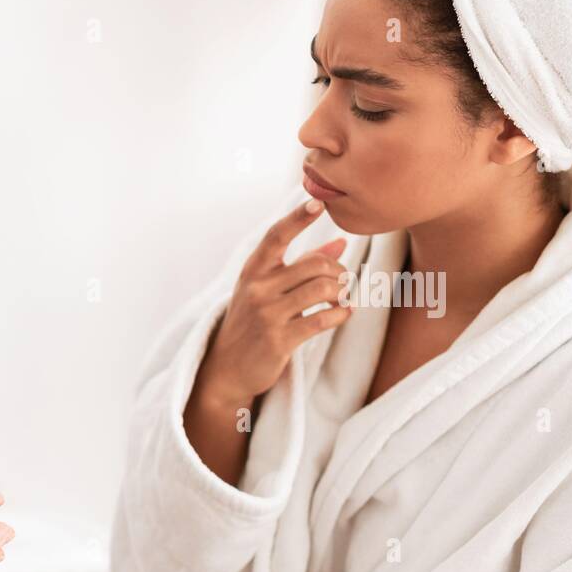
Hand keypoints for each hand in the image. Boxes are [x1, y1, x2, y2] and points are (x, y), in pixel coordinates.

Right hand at [198, 199, 350, 406]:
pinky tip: (344, 313)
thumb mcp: (267, 290)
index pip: (276, 236)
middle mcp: (257, 289)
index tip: (318, 203)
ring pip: (321, 289)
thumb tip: (340, 242)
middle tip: (343, 280)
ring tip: (342, 298)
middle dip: (338, 270)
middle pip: (314, 265)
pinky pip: (322, 319)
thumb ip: (302, 264)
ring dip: (341, 292)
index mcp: (252, 271)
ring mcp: (267, 315)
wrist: (227, 368)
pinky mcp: (279, 340)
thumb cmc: (251, 323)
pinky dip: (341, 314)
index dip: (298, 218)